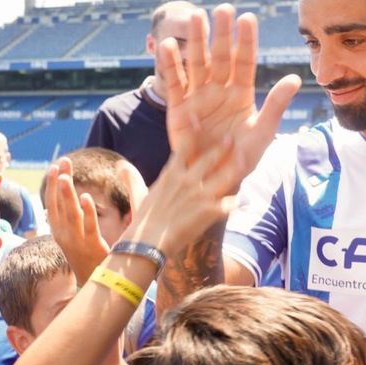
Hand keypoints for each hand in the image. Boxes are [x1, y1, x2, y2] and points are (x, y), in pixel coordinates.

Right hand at [45, 159, 110, 284]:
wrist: (96, 286)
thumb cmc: (88, 259)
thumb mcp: (76, 237)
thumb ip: (74, 219)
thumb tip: (74, 200)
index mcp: (59, 231)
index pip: (52, 203)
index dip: (53, 185)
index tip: (56, 166)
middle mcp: (64, 236)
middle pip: (58, 205)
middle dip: (59, 182)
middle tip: (62, 161)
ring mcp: (76, 242)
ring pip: (70, 214)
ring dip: (67, 194)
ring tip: (66, 175)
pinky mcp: (92, 247)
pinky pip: (88, 227)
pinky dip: (87, 212)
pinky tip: (85, 197)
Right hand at [119, 134, 240, 250]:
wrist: (148, 244)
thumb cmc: (142, 222)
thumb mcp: (138, 195)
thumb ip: (132, 178)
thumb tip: (119, 165)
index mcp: (171, 174)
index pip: (184, 147)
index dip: (193, 133)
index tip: (198, 120)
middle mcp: (188, 180)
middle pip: (210, 158)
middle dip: (222, 147)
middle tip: (231, 138)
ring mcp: (201, 195)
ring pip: (226, 176)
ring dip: (236, 168)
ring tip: (246, 160)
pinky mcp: (210, 211)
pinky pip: (230, 203)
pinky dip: (238, 202)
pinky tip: (245, 201)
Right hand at [159, 4, 300, 194]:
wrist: (214, 182)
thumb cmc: (241, 160)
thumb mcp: (262, 133)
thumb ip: (276, 105)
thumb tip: (295, 78)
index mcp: (241, 93)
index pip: (245, 62)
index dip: (246, 41)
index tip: (248, 18)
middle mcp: (219, 90)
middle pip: (220, 56)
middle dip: (221, 34)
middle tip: (222, 9)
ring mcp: (198, 97)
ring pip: (197, 64)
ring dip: (195, 41)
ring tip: (195, 18)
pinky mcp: (178, 109)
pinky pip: (175, 84)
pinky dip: (171, 66)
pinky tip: (167, 46)